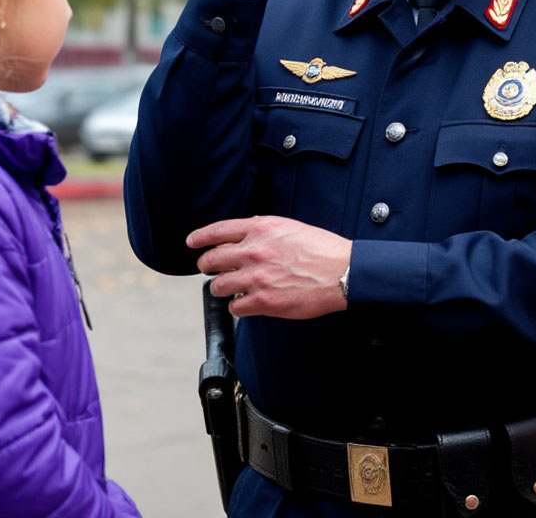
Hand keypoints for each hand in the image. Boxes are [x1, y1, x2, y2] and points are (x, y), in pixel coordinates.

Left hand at [188, 216, 350, 318]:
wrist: (342, 272)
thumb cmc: (322, 249)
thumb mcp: (290, 227)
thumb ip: (263, 230)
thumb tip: (244, 236)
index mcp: (260, 229)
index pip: (217, 230)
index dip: (200, 238)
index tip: (192, 242)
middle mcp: (254, 251)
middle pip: (211, 260)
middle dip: (207, 265)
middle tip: (210, 269)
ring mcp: (256, 278)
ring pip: (217, 286)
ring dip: (222, 287)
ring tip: (232, 287)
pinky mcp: (263, 302)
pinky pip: (234, 307)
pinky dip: (238, 306)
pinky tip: (247, 302)